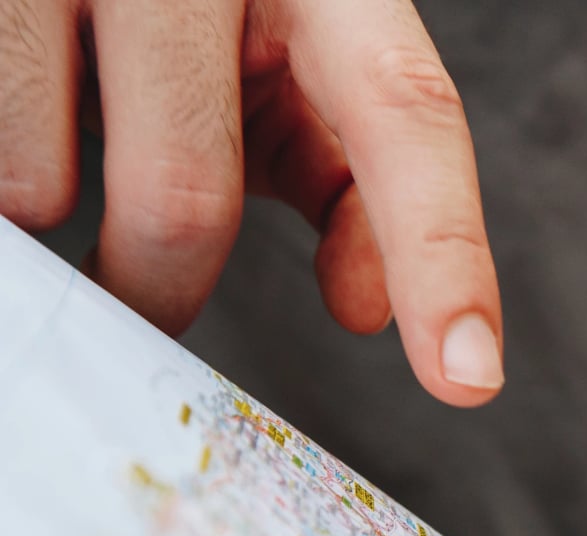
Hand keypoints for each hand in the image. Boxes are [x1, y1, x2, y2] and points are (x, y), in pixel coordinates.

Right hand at [0, 0, 501, 403]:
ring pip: (44, 184)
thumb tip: (369, 310)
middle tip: (143, 300)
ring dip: (49, 212)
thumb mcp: (291, 73)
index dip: (441, 253)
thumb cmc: (197, 12)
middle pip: (185, 192)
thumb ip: (349, 183)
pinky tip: (18, 119)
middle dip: (159, 284)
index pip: (406, 117)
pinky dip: (2, 173)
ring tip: (58, 149)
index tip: (468, 377)